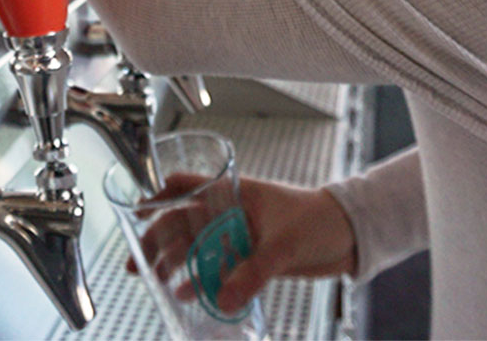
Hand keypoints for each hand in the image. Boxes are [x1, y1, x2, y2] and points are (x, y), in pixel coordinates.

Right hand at [130, 175, 356, 317]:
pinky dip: (202, 281)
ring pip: (197, 248)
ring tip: (158, 282)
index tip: (135, 215)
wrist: (350, 236)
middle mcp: (230, 212)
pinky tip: (191, 294)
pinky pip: (218, 269)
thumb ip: (254, 273)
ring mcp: (239, 236)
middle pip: (184, 222)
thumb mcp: (284, 244)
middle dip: (158, 241)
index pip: (186, 186)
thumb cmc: (319, 220)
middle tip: (137, 263)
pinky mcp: (251, 258)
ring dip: (177, 263)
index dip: (158, 197)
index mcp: (234, 192)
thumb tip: (224, 300)